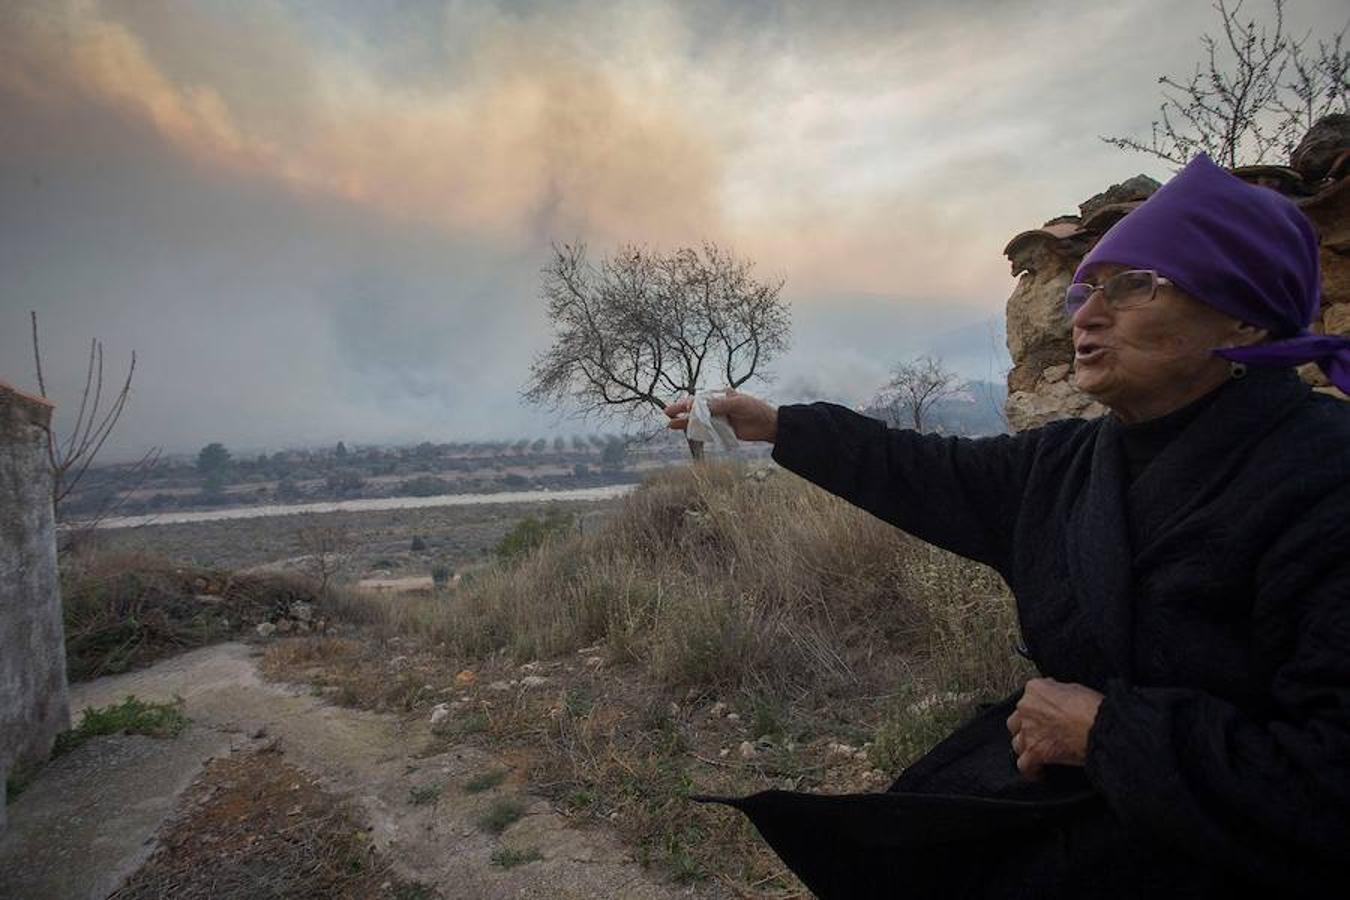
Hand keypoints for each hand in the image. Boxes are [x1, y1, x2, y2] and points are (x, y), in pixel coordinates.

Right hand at [663, 389, 779, 442]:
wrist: (767, 425)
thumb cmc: (754, 409)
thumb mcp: (738, 404)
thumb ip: (721, 405)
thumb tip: (703, 407)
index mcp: (720, 395)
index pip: (701, 398)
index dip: (690, 403)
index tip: (684, 407)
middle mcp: (716, 406)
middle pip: (695, 408)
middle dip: (681, 410)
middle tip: (667, 412)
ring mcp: (717, 419)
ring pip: (697, 420)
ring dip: (684, 422)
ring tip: (669, 424)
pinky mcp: (720, 430)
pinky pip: (704, 431)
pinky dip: (694, 431)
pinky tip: (684, 432)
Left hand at [1006, 678, 1103, 779]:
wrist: (1099, 726)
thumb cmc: (1092, 708)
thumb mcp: (1073, 688)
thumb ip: (1056, 693)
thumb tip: (1056, 700)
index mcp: (1034, 689)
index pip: (1028, 700)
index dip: (1037, 710)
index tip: (1046, 717)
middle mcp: (1026, 708)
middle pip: (1016, 721)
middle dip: (1027, 729)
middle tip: (1042, 735)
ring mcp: (1028, 730)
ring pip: (1017, 743)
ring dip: (1027, 749)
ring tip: (1040, 754)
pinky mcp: (1034, 751)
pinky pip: (1023, 765)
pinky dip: (1031, 770)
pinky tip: (1039, 772)